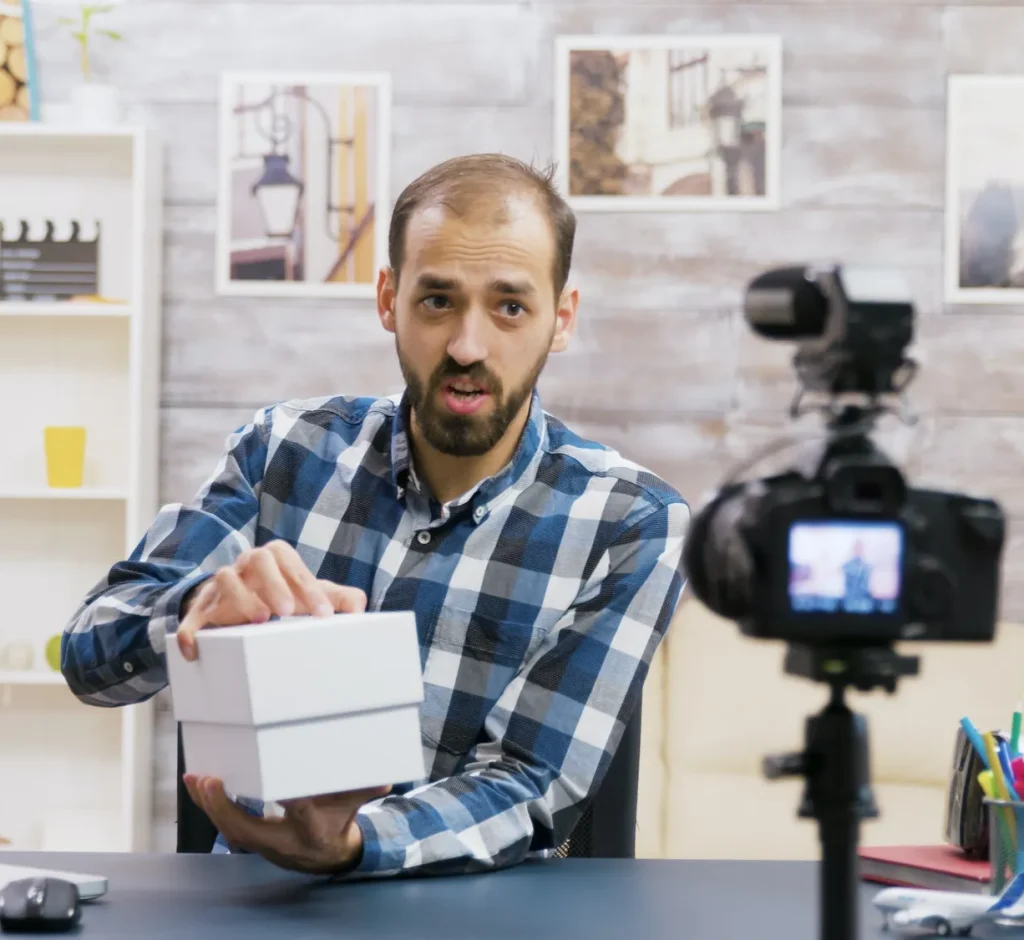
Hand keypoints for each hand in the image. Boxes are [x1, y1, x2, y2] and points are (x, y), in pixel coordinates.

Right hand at [177, 540, 366, 660]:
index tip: (324, 615)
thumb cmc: (280, 597)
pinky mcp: (200, 610)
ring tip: (259, 621)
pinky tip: (196, 650)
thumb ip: (337, 598)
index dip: (308, 587)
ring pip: (224, 578)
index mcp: (274, 559)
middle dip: (274, 584)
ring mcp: (221, 586)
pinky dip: (190, 632)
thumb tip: (359, 605)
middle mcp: (246, 566)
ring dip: (240, 598)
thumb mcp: (309, 596)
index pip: (291, 563)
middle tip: (288, 612)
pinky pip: (190, 616)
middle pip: (257, 559)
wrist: (236, 603)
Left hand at [183, 774, 389, 873]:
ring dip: (210, 805)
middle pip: (248, 830)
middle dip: (226, 807)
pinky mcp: (251, 840)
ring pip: (230, 830)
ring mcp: (264, 845)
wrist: (327, 855)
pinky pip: (226, 826)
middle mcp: (283, 842)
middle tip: (211, 781)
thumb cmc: (338, 823)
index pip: (302, 816)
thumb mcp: (352, 807)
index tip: (283, 787)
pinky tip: (198, 786)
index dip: (294, 803)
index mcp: (312, 831)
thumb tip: (386, 779)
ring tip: (195, 779)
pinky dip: (210, 806)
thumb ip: (363, 790)